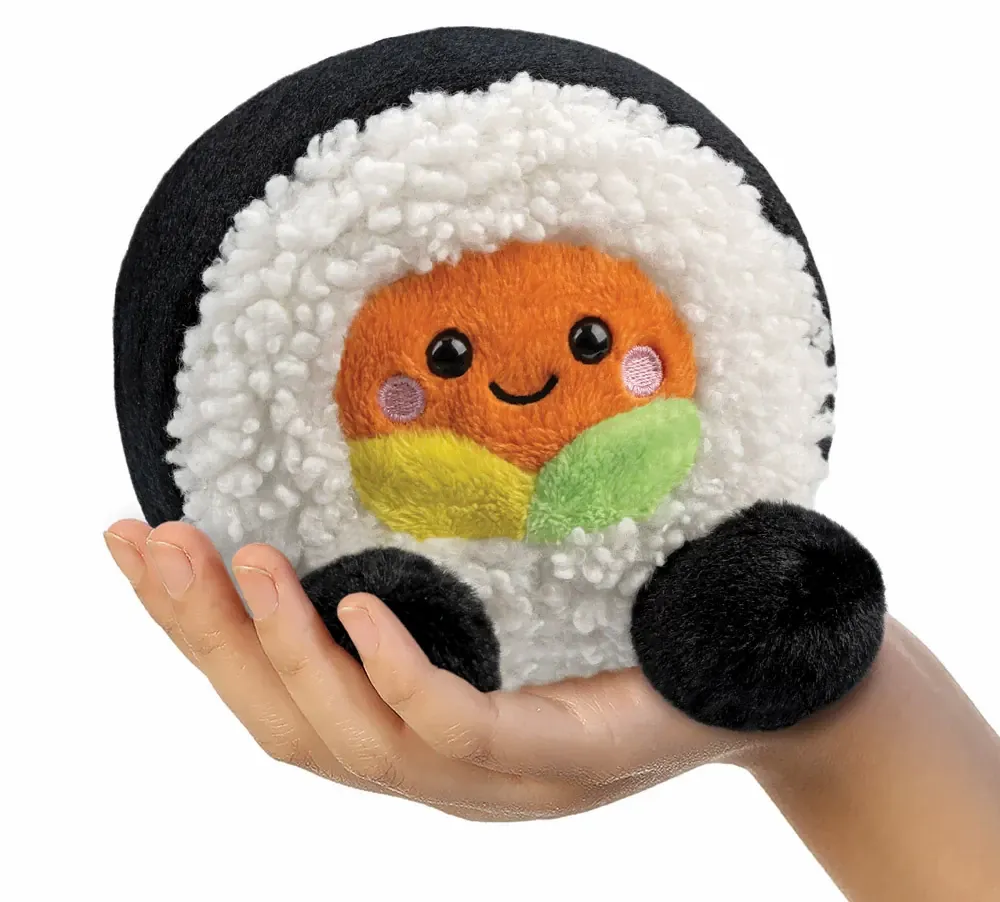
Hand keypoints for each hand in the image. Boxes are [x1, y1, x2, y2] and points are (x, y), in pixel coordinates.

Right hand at [103, 518, 759, 820]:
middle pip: (284, 725)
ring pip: (349, 738)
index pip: (273, 695)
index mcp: (408, 735)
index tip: (139, 544)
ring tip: (239, 558)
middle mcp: (428, 773)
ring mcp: (486, 780)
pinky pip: (454, 728)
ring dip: (280, 647)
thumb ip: (432, 589)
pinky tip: (357, 605)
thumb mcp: (508, 610)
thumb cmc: (622, 643)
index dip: (193, 631)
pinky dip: (395, 673)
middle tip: (153, 545)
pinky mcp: (550, 760)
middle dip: (205, 636)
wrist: (749, 686)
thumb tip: (358, 507)